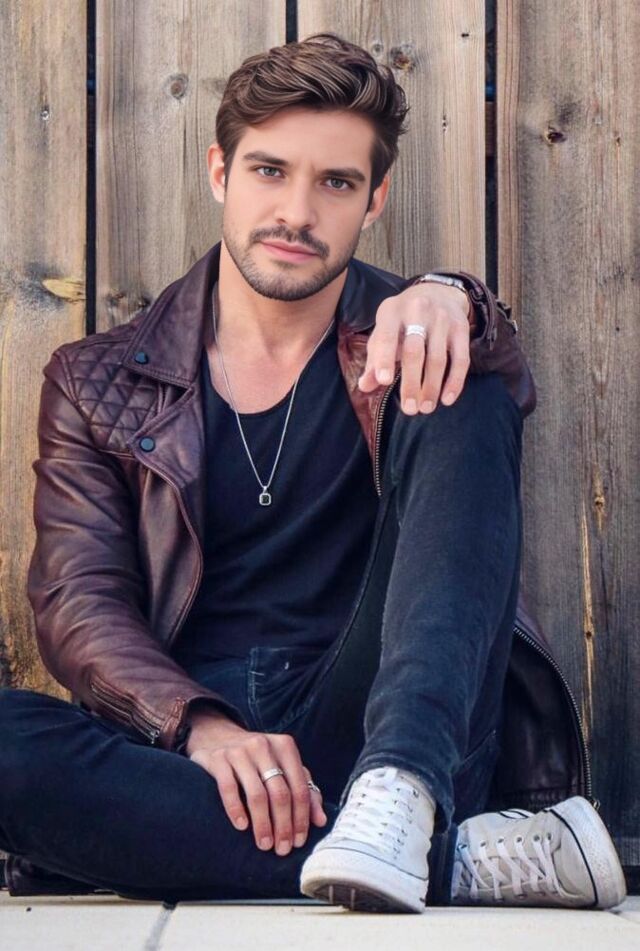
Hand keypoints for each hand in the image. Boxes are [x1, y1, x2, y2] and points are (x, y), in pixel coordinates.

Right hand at [186, 712, 327, 855]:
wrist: (216, 735)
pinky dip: (236, 809)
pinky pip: (228, 788)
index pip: (299, 788)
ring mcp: (240, 752)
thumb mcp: (282, 765)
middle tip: (282, 849)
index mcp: (284, 746)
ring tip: (264, 844)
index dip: (301, 818)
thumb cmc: (256, 757)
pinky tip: (242, 826)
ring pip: (257, 794)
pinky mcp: (218, 759)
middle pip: (280, 793)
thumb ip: (303, 788)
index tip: (298, 842)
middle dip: (283, 825)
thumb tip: (321, 821)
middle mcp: (264, 746)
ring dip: (262, 824)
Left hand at [358, 282, 471, 413]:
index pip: (387, 336)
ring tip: (425, 408)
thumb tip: (364, 386)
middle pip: (414, 351)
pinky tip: (447, 399)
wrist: (438, 292)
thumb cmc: (402, 321)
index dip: (385, 359)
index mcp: (391, 312)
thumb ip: (374, 360)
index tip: (384, 381)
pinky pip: (461, 359)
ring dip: (432, 387)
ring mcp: (442, 319)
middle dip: (411, 382)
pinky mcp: (461, 328)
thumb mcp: (384, 332)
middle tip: (409, 410)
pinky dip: (454, 381)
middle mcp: (418, 311)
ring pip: (438, 358)